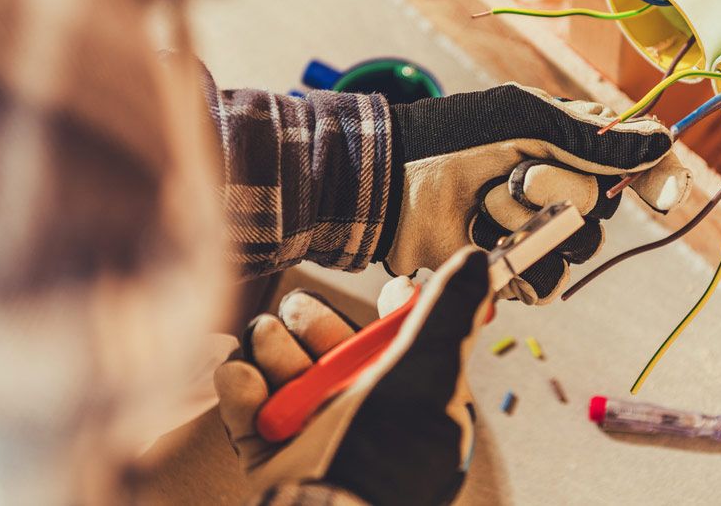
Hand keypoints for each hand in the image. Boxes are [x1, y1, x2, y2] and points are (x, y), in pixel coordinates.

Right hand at [214, 249, 492, 505]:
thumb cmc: (384, 457)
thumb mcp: (427, 376)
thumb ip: (449, 316)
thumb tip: (477, 262)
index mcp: (412, 401)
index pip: (405, 342)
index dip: (394, 310)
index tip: (391, 291)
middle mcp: (366, 415)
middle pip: (334, 346)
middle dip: (312, 322)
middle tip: (298, 315)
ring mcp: (316, 434)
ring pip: (288, 369)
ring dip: (272, 348)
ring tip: (267, 344)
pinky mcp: (274, 456)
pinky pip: (252, 410)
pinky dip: (243, 390)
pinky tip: (244, 378)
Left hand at [375, 83, 690, 303]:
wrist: (392, 182)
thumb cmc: (452, 136)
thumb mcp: (524, 120)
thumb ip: (593, 138)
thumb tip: (664, 140)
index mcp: (571, 142)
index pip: (636, 161)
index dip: (657, 176)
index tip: (661, 192)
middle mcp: (562, 186)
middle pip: (604, 206)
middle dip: (558, 190)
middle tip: (512, 175)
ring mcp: (538, 229)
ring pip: (579, 248)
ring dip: (529, 225)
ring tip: (484, 204)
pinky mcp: (514, 267)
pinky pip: (546, 281)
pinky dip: (518, 262)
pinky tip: (483, 238)